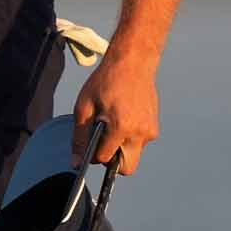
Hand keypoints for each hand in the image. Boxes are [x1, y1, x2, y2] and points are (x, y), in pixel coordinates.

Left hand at [71, 52, 160, 175]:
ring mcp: (150, 130)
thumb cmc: (106, 80)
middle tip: (104, 139)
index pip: (105, 159)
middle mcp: (139, 132)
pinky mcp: (155, 126)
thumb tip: (76, 163)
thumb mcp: (84, 106)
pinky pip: (140, 143)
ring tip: (114, 121)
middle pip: (127, 168)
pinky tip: (124, 116)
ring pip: (134, 155)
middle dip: (114, 160)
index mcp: (121, 127)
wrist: (132, 62)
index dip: (95, 154)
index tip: (92, 141)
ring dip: (122, 147)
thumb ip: (79, 137)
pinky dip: (131, 137)